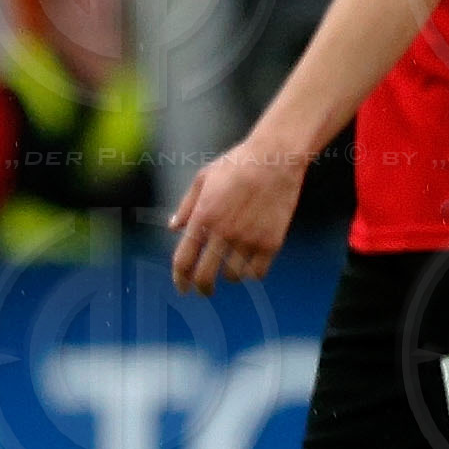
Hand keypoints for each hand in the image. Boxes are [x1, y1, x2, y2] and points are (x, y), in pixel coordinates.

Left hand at [168, 140, 307, 293]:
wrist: (275, 158)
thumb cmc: (238, 164)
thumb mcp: (203, 178)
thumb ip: (186, 205)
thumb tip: (173, 227)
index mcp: (203, 217)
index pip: (184, 260)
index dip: (179, 279)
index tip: (182, 287)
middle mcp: (224, 232)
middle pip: (205, 276)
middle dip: (202, 288)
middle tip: (205, 290)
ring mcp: (249, 238)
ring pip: (234, 275)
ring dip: (230, 276)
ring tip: (232, 268)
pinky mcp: (271, 241)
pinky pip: (258, 272)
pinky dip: (253, 273)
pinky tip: (251, 266)